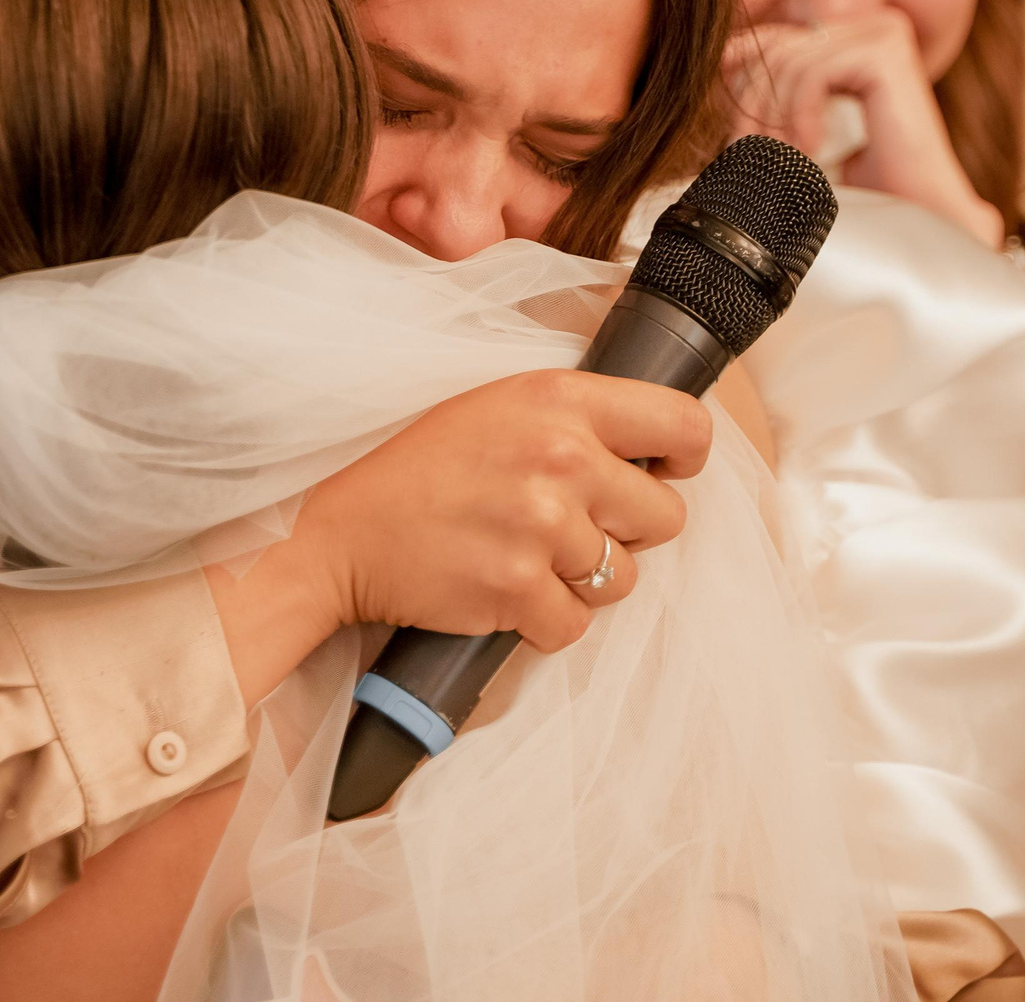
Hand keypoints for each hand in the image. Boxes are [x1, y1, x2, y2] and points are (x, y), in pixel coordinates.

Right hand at [289, 369, 710, 654]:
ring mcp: (541, 526)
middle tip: (566, 526)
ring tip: (524, 556)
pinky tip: (505, 591)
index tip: (658, 473)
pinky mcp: (518, 588)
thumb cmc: (423, 468)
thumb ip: (576, 418)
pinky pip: (575, 625)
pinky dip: (545, 620)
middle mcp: (560, 457)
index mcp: (560, 399)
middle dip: (625, 531)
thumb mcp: (499, 406)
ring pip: (623, 578)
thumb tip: (653, 451)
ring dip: (582, 580)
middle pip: (665, 517)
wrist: (341, 532)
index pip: (683, 424)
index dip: (682, 459)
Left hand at [722, 9, 1003, 247]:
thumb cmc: (868, 187)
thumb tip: (719, 61)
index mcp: (858, 40)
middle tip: (749, 158)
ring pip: (789, 64)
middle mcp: (873, 27)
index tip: (725, 124)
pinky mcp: (887, 51)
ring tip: (784, 162)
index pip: (777, 40)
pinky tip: (813, 151)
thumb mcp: (808, 128)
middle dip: (754, 108)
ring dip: (775, 119)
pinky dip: (800, 116)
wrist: (923, 220)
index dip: (739, 76)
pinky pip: (812, 73)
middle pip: (778, 51)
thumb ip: (781, 91)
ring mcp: (883, 32)